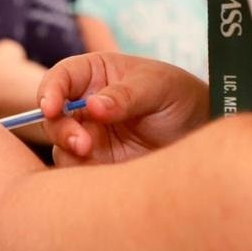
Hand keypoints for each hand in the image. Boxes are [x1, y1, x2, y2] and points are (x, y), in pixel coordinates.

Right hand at [38, 53, 207, 166]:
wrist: (202, 133)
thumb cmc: (179, 97)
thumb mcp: (157, 87)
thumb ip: (125, 95)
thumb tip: (93, 106)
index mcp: (93, 75)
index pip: (59, 79)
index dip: (49, 91)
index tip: (51, 108)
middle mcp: (84, 106)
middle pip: (53, 117)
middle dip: (61, 130)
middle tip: (82, 143)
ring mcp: (89, 136)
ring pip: (61, 147)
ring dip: (70, 154)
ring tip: (93, 156)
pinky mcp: (98, 164)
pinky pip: (78, 172)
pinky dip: (82, 176)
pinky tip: (104, 174)